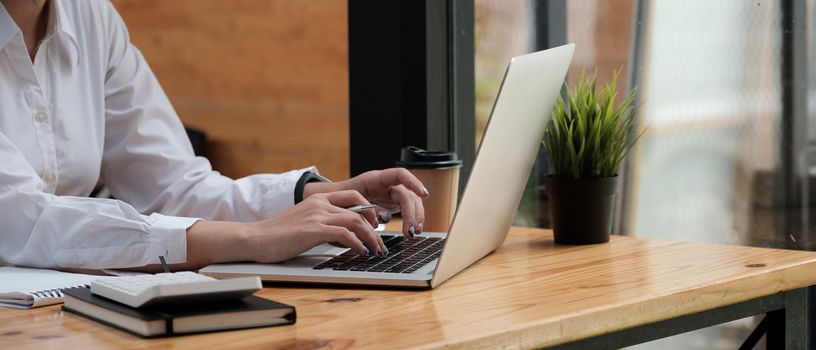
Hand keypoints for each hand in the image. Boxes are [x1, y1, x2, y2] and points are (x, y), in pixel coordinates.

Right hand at [243, 190, 385, 262]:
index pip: (354, 196)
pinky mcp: (313, 230)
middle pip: (359, 210)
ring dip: (370, 237)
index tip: (376, 225)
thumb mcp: (306, 224)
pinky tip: (361, 252)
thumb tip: (347, 238)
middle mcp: (320, 204)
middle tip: (381, 243)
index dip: (370, 210)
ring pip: (356, 221)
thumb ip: (326, 225)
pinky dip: (357, 243)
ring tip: (376, 250)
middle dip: (375, 228)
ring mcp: (317, 215)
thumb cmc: (278, 235)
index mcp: (319, 199)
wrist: (255, 238)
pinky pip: (344, 234)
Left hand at [304, 168, 428, 236]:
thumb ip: (358, 208)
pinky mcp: (394, 203)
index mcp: (376, 178)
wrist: (337, 200)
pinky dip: (411, 221)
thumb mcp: (346, 200)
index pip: (400, 174)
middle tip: (412, 229)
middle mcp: (388, 184)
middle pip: (408, 194)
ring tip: (413, 233)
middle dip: (413, 212)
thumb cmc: (340, 197)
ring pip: (412, 203)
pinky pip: (408, 210)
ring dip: (416, 218)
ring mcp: (392, 193)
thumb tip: (371, 221)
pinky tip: (411, 231)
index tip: (423, 194)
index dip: (413, 182)